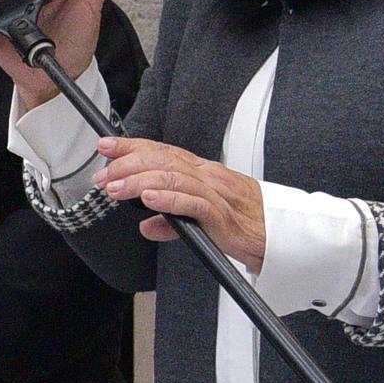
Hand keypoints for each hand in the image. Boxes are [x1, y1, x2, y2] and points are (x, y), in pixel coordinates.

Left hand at [97, 139, 264, 266]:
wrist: (278, 236)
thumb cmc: (245, 221)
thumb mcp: (202, 216)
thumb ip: (172, 218)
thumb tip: (147, 226)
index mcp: (201, 171)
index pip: (161, 151)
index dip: (131, 146)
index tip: (106, 146)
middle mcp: (206, 175)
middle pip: (161, 159)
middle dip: (127, 164)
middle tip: (105, 176)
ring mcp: (214, 193)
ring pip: (172, 177)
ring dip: (139, 182)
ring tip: (117, 189)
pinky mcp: (221, 215)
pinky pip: (191, 203)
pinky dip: (167, 199)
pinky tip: (149, 199)